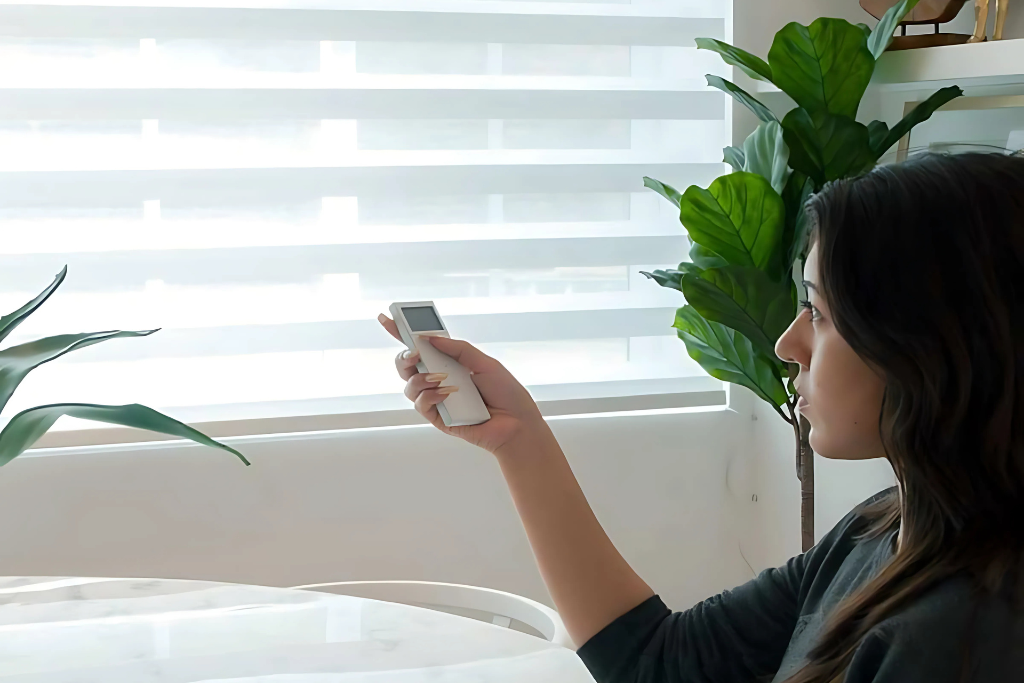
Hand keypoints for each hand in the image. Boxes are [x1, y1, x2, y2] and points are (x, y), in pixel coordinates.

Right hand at [378, 314, 547, 454]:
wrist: (517, 423)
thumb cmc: (506, 392)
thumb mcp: (484, 362)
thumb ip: (457, 348)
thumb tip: (429, 338)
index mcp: (449, 363)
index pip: (422, 346)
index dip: (402, 332)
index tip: (387, 318)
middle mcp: (439, 380)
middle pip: (406, 366)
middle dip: (404, 356)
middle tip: (414, 353)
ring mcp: (437, 399)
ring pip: (409, 386)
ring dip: (420, 379)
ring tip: (440, 378)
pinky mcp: (439, 418)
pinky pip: (421, 405)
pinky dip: (431, 396)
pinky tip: (447, 393)